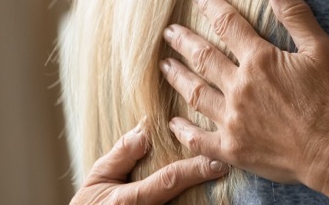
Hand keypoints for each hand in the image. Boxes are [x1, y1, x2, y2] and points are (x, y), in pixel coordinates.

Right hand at [70, 122, 227, 204]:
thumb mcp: (98, 179)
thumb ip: (121, 155)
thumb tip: (146, 130)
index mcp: (130, 200)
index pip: (169, 181)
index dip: (196, 169)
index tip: (219, 162)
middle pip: (187, 201)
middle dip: (208, 187)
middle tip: (230, 166)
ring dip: (203, 200)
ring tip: (223, 178)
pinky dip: (192, 202)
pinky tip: (209, 199)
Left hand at [159, 0, 328, 204]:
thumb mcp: (322, 49)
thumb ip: (295, 15)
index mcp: (260, 60)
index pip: (229, 25)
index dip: (211, 6)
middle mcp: (239, 87)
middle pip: (204, 58)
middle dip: (184, 41)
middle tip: (168, 32)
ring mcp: (232, 120)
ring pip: (195, 93)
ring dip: (178, 77)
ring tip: (165, 66)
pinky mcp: (233, 149)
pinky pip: (198, 139)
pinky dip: (183, 130)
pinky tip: (174, 122)